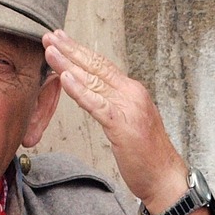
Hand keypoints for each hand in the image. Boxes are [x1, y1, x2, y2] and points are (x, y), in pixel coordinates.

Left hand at [42, 33, 214, 214]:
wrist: (166, 178)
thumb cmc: (148, 157)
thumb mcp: (130, 124)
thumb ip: (115, 107)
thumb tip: (96, 98)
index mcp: (133, 91)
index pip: (102, 66)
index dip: (80, 51)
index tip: (62, 40)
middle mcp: (132, 93)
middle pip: (96, 66)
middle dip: (70, 50)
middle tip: (49, 36)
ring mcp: (128, 108)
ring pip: (93, 81)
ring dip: (68, 64)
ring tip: (50, 51)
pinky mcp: (122, 125)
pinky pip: (96, 104)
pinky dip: (79, 90)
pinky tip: (64, 78)